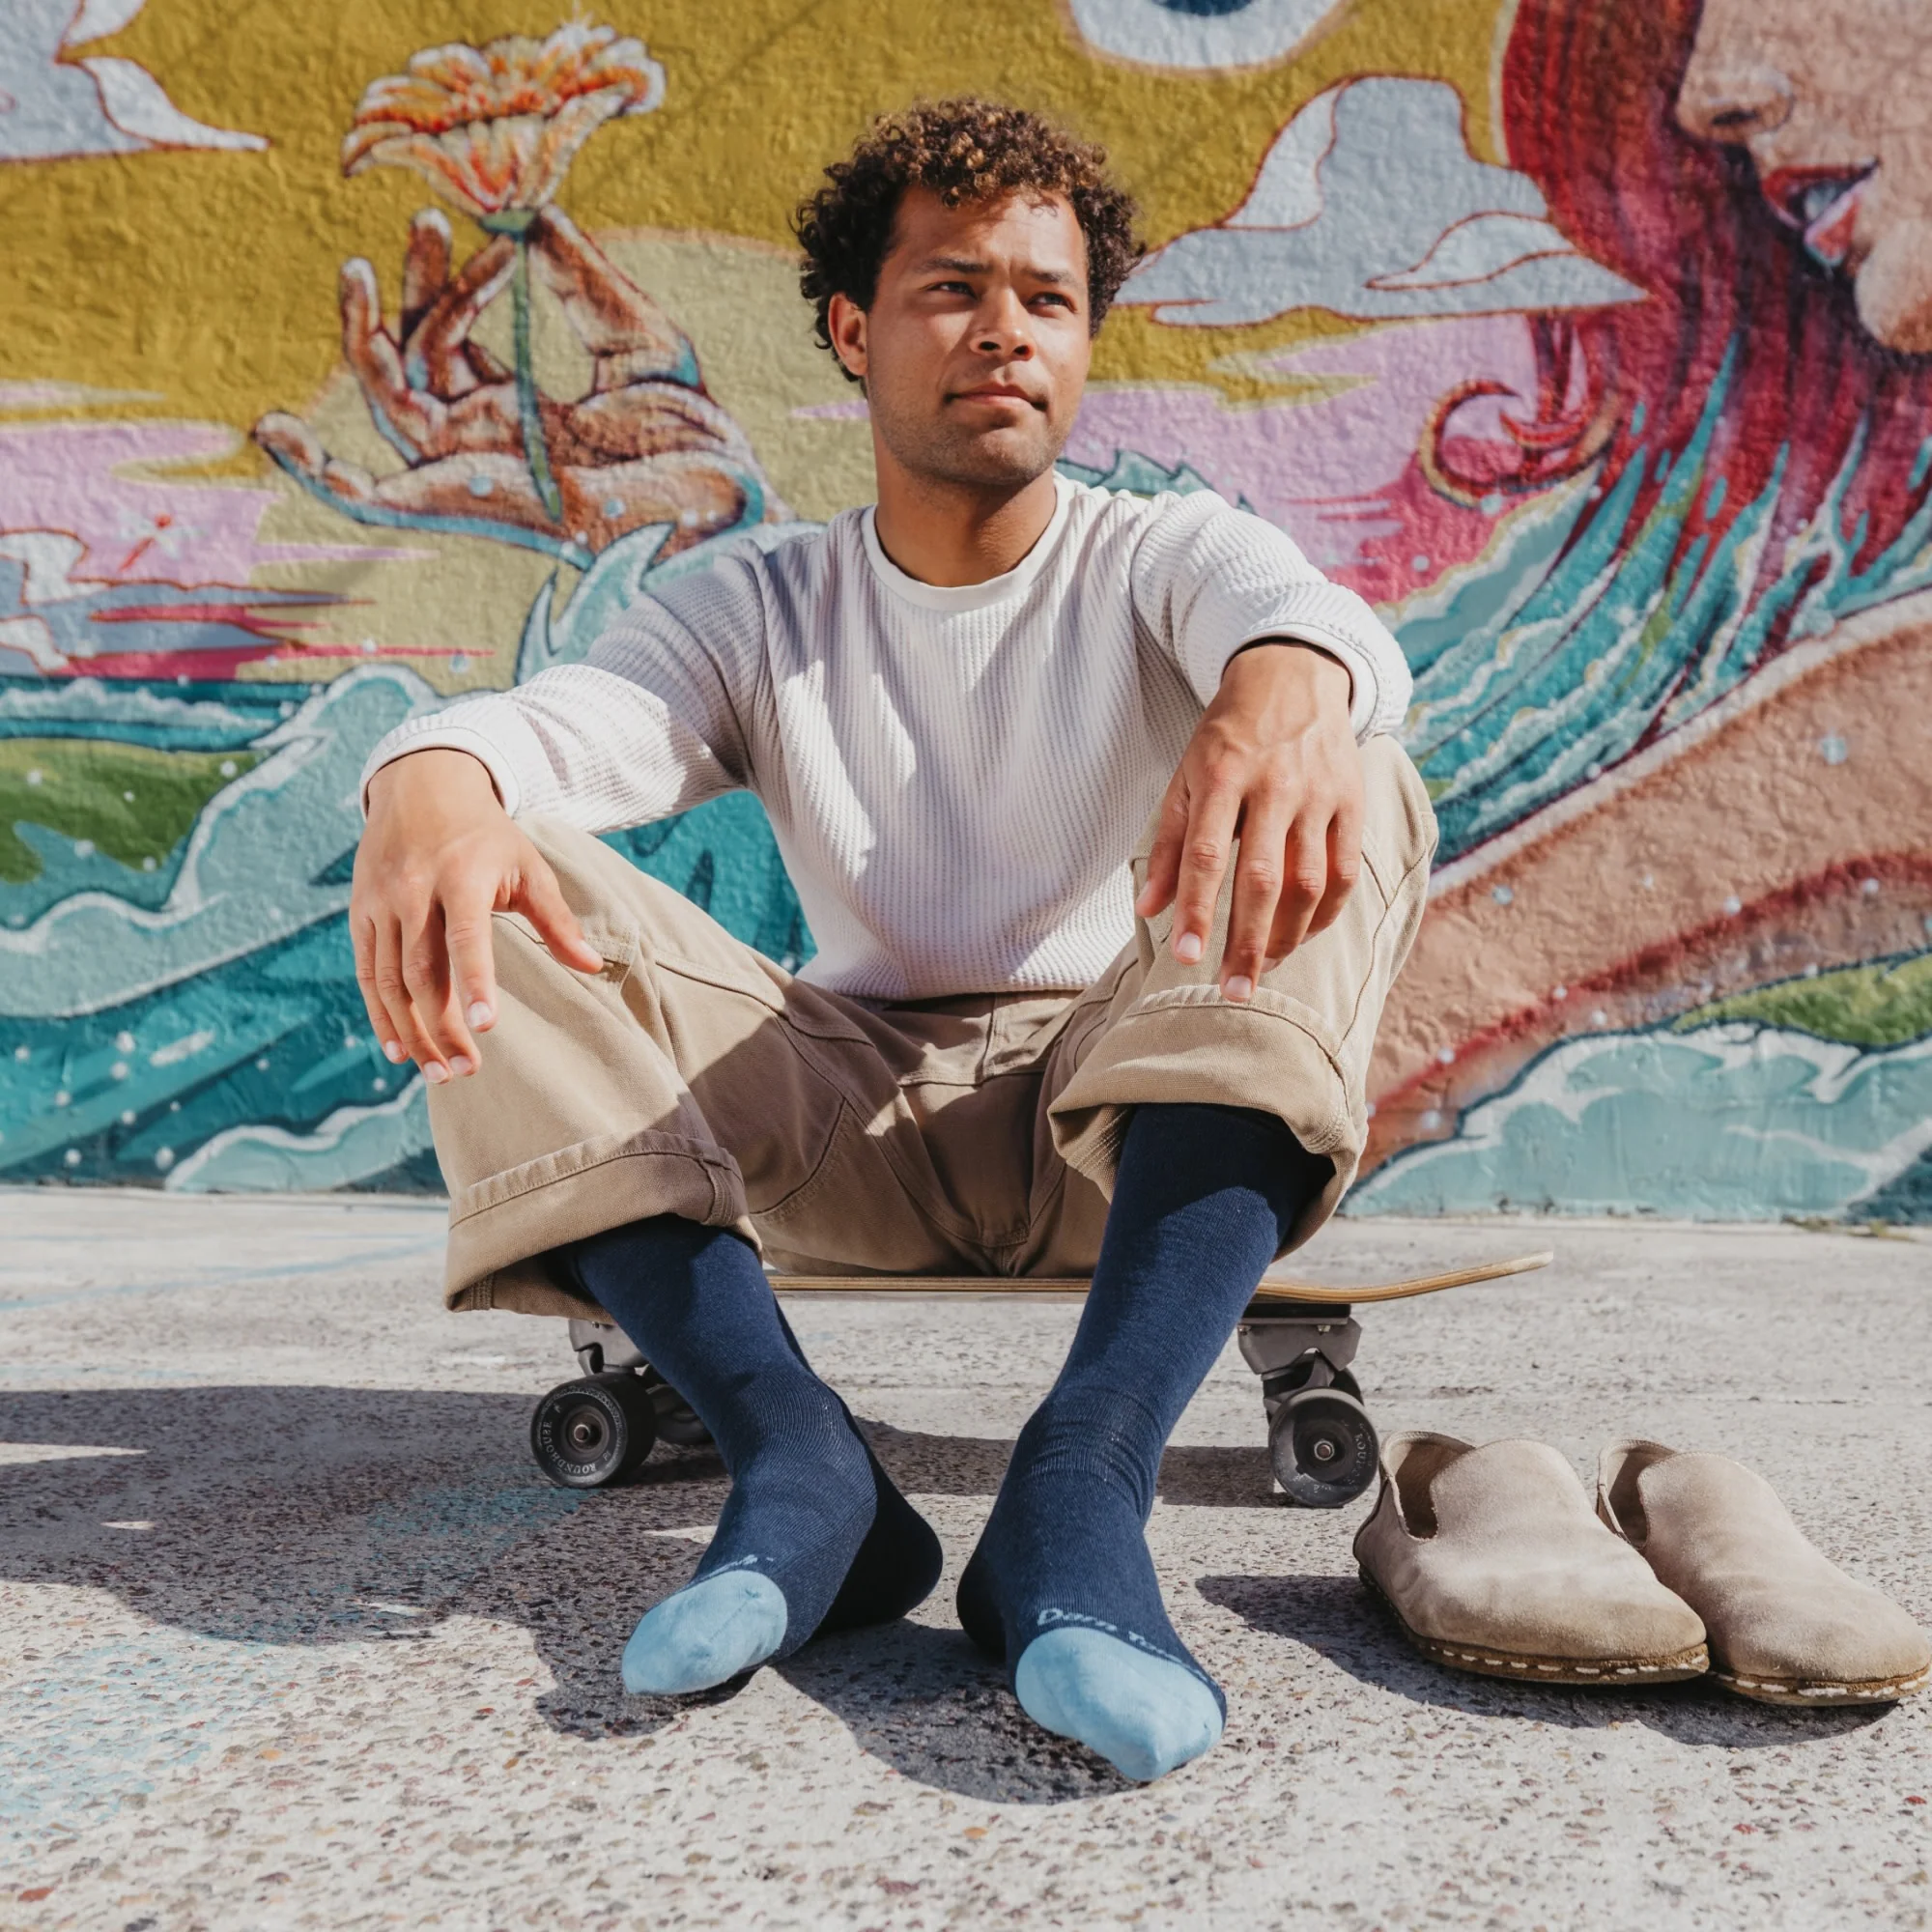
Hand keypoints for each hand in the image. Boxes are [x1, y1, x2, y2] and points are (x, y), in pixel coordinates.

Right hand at [254, 206, 787, 561]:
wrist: (717, 498)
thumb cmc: (695, 436)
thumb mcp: (636, 334)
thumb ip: (577, 273)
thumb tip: (524, 212)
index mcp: (522, 418)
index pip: (453, 348)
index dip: (444, 282)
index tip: (457, 219)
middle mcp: (487, 449)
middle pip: (414, 363)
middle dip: (412, 291)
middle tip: (430, 220)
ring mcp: (469, 475)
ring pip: (391, 400)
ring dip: (375, 331)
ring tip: (368, 263)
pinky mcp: (460, 505)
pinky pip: (370, 499)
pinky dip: (316, 474)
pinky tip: (269, 430)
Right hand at [352, 749, 603, 1079]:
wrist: (420, 786)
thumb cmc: (486, 836)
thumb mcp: (528, 865)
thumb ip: (557, 920)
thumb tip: (593, 966)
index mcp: (461, 876)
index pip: (465, 937)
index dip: (474, 981)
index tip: (485, 1026)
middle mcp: (414, 890)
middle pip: (423, 971)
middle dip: (442, 1026)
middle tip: (465, 1070)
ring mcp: (381, 901)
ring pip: (390, 979)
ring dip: (411, 1031)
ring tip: (438, 1073)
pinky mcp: (360, 912)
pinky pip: (367, 972)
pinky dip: (380, 1014)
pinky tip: (399, 1049)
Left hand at [1136, 643, 1363, 999]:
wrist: (1292, 677)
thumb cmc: (1228, 738)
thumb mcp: (1186, 778)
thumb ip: (1169, 846)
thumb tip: (1149, 910)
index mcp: (1223, 777)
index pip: (1207, 856)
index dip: (1198, 911)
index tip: (1188, 958)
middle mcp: (1275, 786)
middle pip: (1263, 879)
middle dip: (1248, 943)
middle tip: (1233, 990)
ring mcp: (1319, 795)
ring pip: (1309, 883)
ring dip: (1287, 936)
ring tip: (1264, 967)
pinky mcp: (1352, 802)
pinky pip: (1345, 871)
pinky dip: (1325, 912)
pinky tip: (1303, 934)